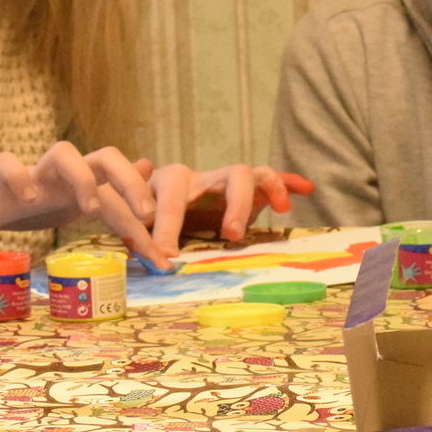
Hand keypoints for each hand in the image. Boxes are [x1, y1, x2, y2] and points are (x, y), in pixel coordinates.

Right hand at [0, 141, 159, 242]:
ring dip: (81, 178)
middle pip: (107, 155)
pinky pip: (6, 163)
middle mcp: (66, 174)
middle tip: (144, 215)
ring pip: (63, 151)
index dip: (144, 229)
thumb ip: (115, 203)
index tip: (162, 262)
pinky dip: (18, 177)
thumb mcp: (77, 206)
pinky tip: (27, 201)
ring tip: (88, 209)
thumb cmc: (34, 203)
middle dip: (130, 181)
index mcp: (87, 182)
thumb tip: (152, 182)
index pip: (124, 197)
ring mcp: (35, 174)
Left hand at [145, 165, 314, 255]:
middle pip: (227, 173)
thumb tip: (126, 219)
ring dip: (257, 201)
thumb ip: (129, 219)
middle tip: (231, 236)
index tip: (167, 258)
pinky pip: (269, 179)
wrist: (155, 206)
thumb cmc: (144, 217)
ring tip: (254, 232)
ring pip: (249, 174)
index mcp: (170, 182)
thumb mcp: (131, 219)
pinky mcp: (246, 190)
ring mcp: (224, 182)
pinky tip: (305, 190)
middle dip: (235, 204)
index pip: (173, 193)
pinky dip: (285, 183)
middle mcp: (201, 177)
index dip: (169, 223)